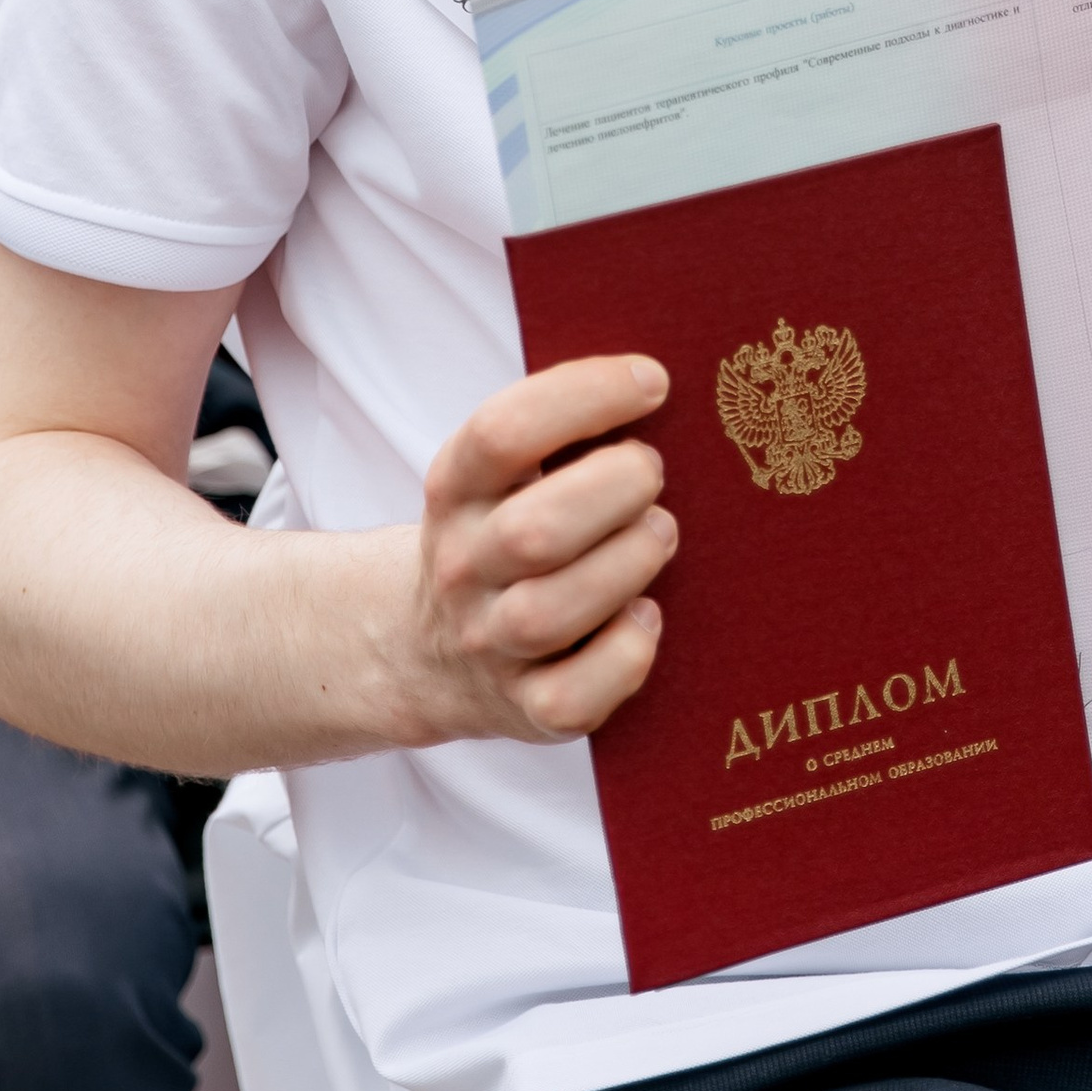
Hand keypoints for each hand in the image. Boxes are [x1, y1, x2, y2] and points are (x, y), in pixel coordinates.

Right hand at [394, 353, 673, 746]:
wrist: (430, 650)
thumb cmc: (503, 537)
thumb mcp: (500, 477)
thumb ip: (561, 433)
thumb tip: (662, 384)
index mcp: (456, 491)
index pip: (501, 433)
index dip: (584, 397)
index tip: (653, 381)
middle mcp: (463, 568)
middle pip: (533, 532)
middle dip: (615, 491)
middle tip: (653, 472)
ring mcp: (489, 643)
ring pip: (550, 614)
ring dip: (626, 564)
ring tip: (659, 533)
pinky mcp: (524, 709)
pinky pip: (572, 697)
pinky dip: (623, 655)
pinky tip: (643, 616)